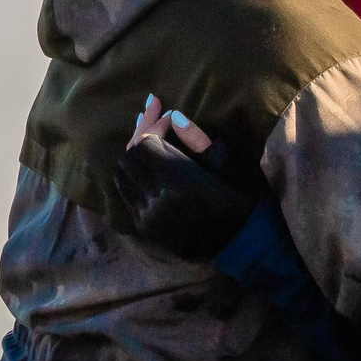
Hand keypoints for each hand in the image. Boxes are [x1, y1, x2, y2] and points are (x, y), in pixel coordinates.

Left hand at [112, 98, 261, 260]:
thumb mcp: (225, 165)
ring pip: (123, 175)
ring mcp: (148, 216)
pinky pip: (126, 194)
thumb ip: (198, 139)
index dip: (154, 125)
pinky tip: (143, 161)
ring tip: (146, 135)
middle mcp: (159, 200)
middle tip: (153, 116)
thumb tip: (174, 116)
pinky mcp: (144, 227)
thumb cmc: (238, 200)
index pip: (147, 143)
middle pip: (130, 156)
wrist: (238, 244)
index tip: (169, 115)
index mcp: (181, 182)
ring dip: (133, 153)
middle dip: (141, 133)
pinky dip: (132, 174)